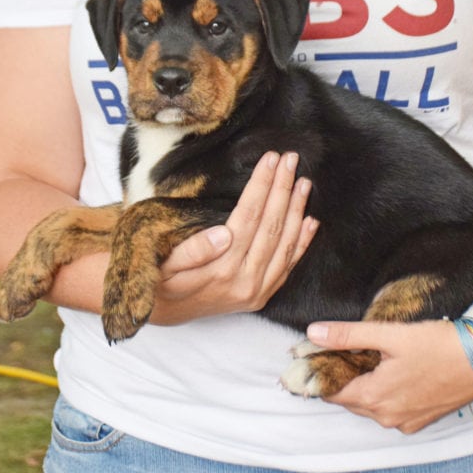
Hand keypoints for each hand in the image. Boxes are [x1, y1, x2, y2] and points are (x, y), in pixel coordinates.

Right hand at [150, 151, 318, 323]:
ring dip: (296, 211)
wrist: (166, 314)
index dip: (261, 185)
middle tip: (291, 159)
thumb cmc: (163, 281)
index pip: (248, 217)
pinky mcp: (263, 295)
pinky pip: (289, 266)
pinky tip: (310, 221)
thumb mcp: (164, 265)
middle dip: (282, 189)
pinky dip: (302, 242)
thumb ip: (193, 251)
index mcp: (221, 269)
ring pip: (285, 245)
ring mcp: (258, 291)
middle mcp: (245, 281)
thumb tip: (223, 234)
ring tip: (303, 182)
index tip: (270, 159)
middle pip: (271, 226)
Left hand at [306, 319, 472, 432]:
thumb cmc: (439, 344)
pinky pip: (391, 410)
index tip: (318, 356)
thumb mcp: (389, 335)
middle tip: (343, 352)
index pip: (332, 392)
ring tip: (367, 359)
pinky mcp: (421, 420)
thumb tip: (313, 334)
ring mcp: (406, 421)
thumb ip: (347, 335)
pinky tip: (391, 373)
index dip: (322, 374)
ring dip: (363, 386)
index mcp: (375, 397)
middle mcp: (387, 417)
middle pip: (350, 399)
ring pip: (370, 405)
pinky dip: (384, 395)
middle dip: (342, 378)